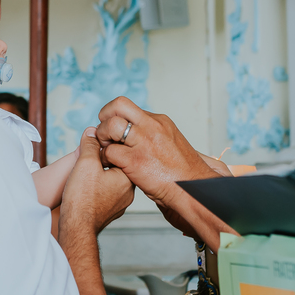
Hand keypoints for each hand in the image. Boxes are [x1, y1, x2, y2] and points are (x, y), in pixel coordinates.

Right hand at [61, 128, 134, 233]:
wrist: (76, 228)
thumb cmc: (82, 198)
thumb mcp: (85, 162)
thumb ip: (90, 144)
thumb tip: (92, 132)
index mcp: (128, 178)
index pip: (122, 154)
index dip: (107, 147)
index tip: (95, 146)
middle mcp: (129, 192)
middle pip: (117, 167)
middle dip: (103, 161)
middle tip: (88, 159)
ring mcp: (120, 204)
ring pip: (111, 181)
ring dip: (99, 175)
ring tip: (85, 175)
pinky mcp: (110, 212)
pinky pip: (106, 194)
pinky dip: (97, 189)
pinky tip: (85, 188)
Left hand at [95, 97, 220, 206]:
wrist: (192, 190)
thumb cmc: (181, 173)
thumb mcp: (170, 142)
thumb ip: (153, 134)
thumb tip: (137, 133)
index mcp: (159, 121)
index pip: (129, 108)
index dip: (117, 117)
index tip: (114, 130)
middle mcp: (151, 126)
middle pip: (119, 104)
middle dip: (105, 116)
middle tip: (104, 132)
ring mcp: (143, 142)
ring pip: (110, 125)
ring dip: (102, 136)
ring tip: (106, 149)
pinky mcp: (135, 160)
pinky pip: (109, 151)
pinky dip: (105, 158)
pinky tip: (110, 165)